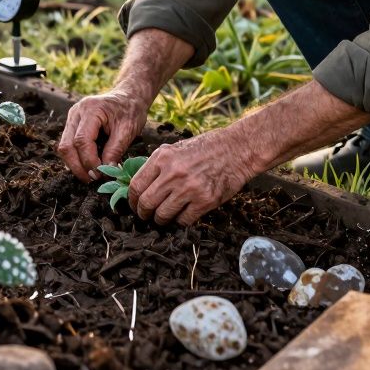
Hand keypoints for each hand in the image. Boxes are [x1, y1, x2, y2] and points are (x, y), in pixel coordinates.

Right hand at [58, 88, 149, 180]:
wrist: (128, 96)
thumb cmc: (130, 110)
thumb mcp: (128, 130)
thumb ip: (115, 150)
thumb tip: (106, 171)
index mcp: (91, 109)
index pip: (82, 140)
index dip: (89, 161)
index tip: (100, 174)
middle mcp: (76, 112)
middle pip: (66, 145)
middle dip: (78, 166)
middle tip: (92, 180)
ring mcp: (72, 117)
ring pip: (64, 147)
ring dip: (75, 164)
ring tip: (90, 175)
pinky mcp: (73, 124)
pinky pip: (68, 144)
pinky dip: (76, 158)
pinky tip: (88, 166)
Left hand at [128, 128, 254, 225]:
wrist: (236, 149)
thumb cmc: (205, 148)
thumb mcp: (175, 148)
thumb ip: (157, 165)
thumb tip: (140, 186)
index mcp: (162, 158)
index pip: (136, 186)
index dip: (133, 201)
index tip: (135, 206)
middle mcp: (173, 173)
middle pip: (146, 203)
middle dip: (143, 214)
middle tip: (146, 216)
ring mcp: (189, 188)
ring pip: (163, 215)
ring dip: (161, 220)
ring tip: (164, 217)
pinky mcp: (205, 200)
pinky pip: (183, 220)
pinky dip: (180, 221)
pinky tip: (183, 215)